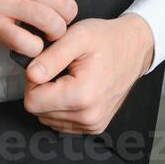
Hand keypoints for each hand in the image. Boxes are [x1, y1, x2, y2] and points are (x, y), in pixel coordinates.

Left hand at [22, 14, 154, 133]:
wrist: (134, 48)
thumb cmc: (107, 39)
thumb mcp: (77, 36)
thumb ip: (50, 56)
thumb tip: (30, 75)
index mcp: (82, 96)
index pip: (32, 102)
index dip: (33, 80)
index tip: (48, 64)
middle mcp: (88, 117)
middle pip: (38, 111)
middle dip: (43, 89)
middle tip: (61, 68)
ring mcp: (92, 125)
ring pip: (48, 118)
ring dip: (52, 98)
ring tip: (70, 77)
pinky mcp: (94, 127)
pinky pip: (61, 122)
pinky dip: (62, 106)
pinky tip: (75, 88)